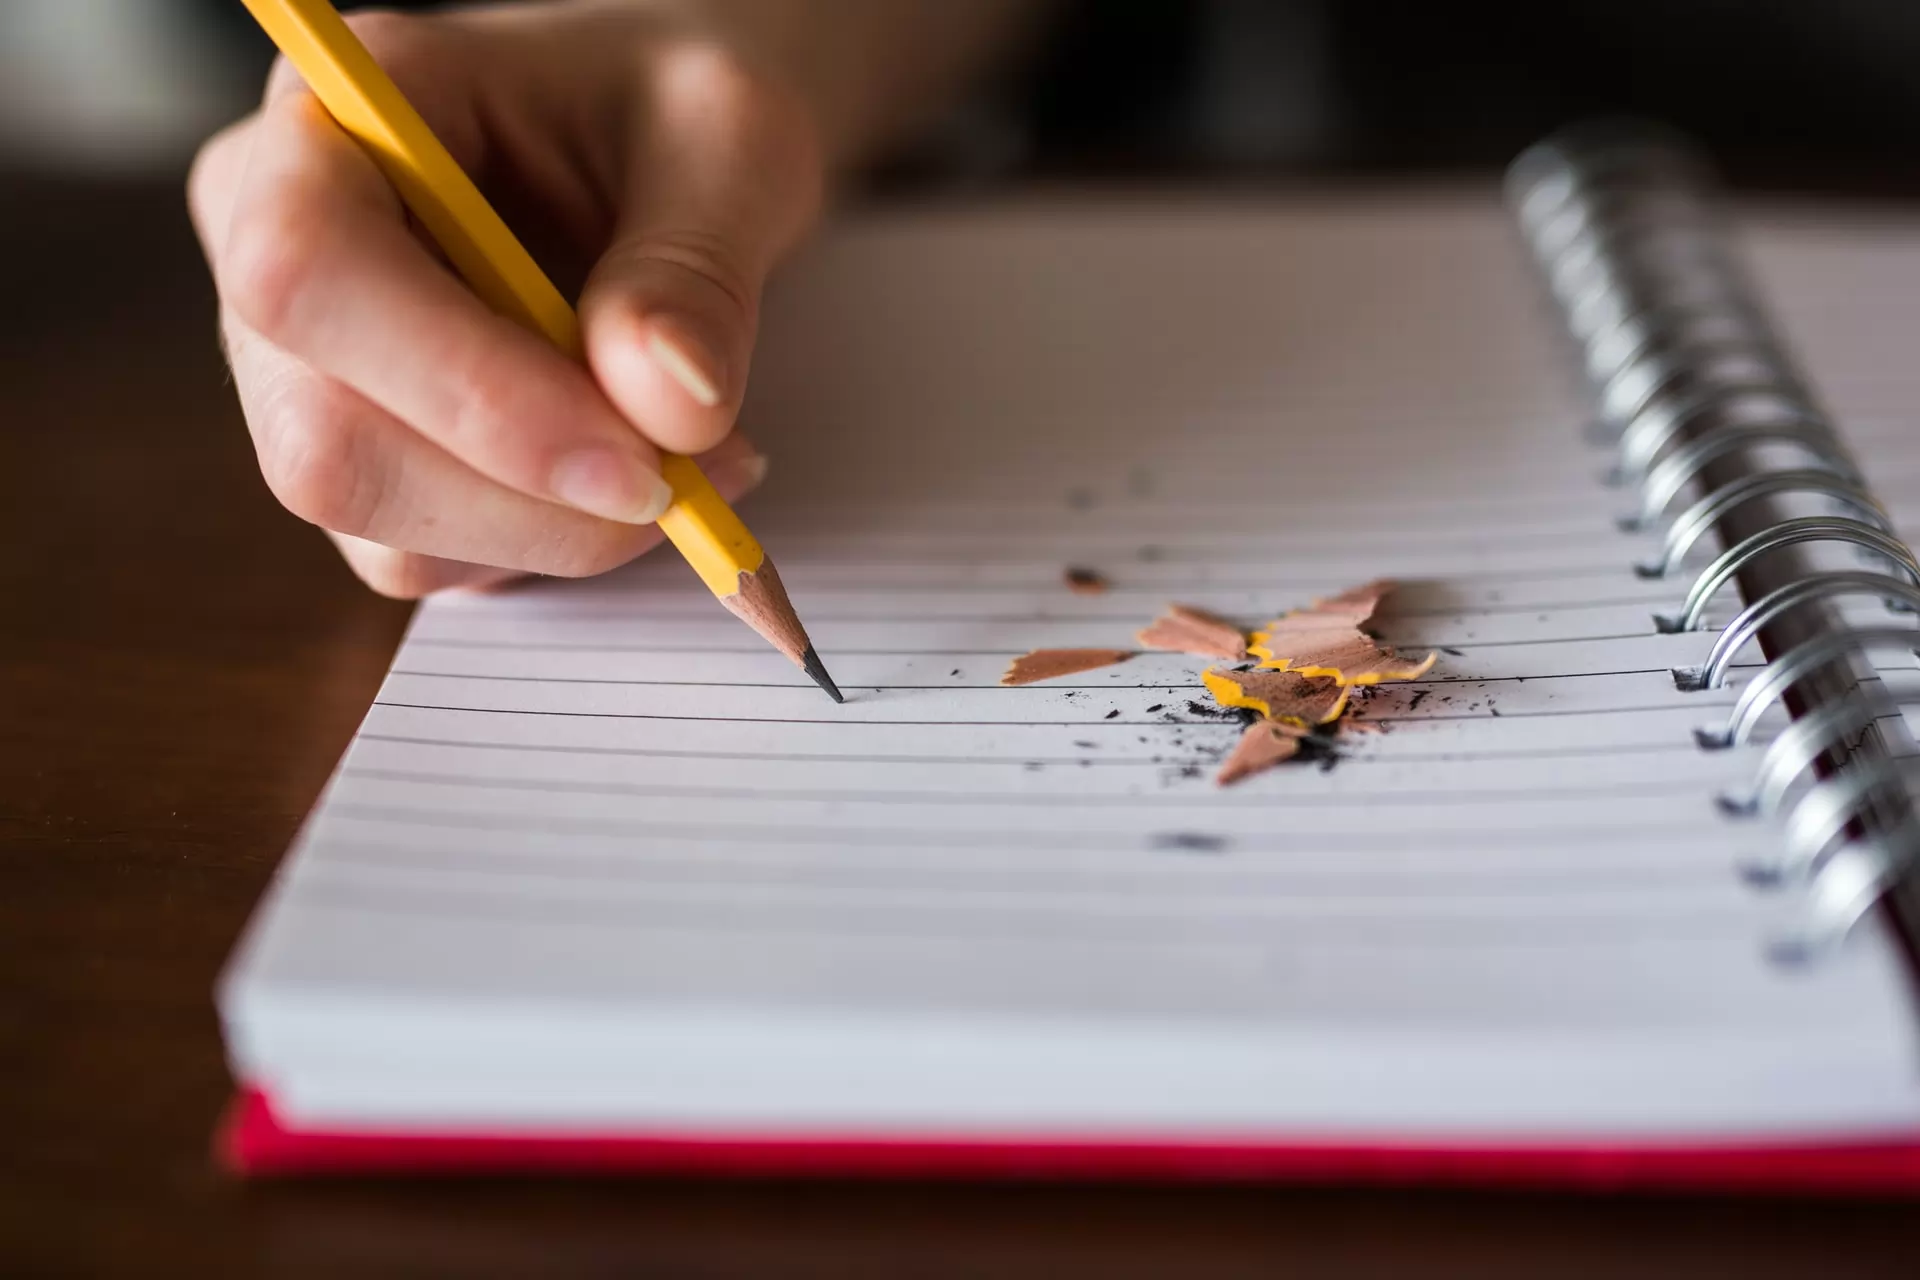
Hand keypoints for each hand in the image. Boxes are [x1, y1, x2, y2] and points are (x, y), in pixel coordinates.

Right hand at [187, 3, 822, 595]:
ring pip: (384, 527)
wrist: (673, 147)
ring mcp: (306, 371)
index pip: (308, 271)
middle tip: (691, 480)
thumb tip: (668, 403)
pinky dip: (557, 546)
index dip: (467, 389)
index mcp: (338, 114)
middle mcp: (280, 247)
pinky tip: (639, 477)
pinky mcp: (369, 462)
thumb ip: (698, 264)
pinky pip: (435, 561)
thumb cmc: (679, 109)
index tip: (636, 455)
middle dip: (532, 496)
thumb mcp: (731, 140)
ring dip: (563, 531)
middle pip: (327, 439)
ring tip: (694, 459)